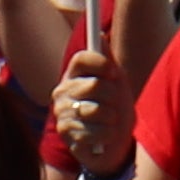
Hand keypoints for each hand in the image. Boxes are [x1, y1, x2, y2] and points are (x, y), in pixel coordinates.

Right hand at [51, 39, 125, 155]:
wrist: (114, 143)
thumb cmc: (115, 108)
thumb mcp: (117, 83)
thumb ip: (108, 61)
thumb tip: (101, 35)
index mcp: (74, 75)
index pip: (82, 59)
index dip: (101, 63)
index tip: (114, 73)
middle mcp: (62, 91)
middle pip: (94, 85)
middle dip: (113, 97)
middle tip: (114, 104)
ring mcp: (61, 112)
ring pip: (96, 110)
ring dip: (112, 118)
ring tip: (110, 121)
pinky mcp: (66, 133)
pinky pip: (96, 130)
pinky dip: (108, 134)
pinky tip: (105, 136)